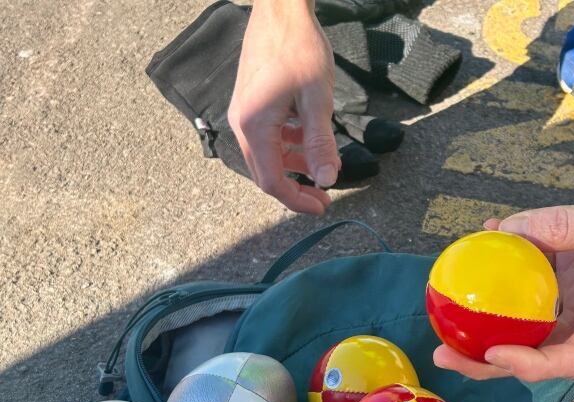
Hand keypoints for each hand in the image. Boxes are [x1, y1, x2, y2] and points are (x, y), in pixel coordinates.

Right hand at [229, 0, 339, 214]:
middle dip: (296, 189)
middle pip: (266, 174)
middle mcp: (242, 123)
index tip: (323, 206)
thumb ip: (320, 143)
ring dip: (293, 167)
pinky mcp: (249, 104)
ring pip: (267, 156)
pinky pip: (266, 138)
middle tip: (324, 196)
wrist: (280, 9)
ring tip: (321, 169)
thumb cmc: (299, 48)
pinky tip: (306, 141)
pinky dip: (287, 146)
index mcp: (254, 126)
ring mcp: (243, 113)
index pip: (272, 181)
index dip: (297, 200)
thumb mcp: (318, 99)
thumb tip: (326, 180)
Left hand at [434, 115, 573, 381]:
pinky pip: (534, 267)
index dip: (531, 362)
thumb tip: (510, 232)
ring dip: (491, 309)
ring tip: (446, 305)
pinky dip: (511, 255)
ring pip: (530, 312)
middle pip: (541, 345)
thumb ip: (567, 226)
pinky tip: (488, 233)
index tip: (493, 352)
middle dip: (491, 354)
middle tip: (445, 351)